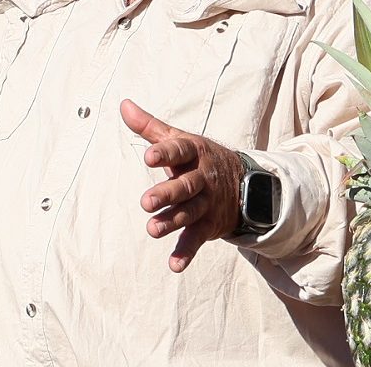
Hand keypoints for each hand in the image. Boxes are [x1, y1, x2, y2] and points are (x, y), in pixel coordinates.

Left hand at [121, 99, 244, 271]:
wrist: (247, 184)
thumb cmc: (199, 158)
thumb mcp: (180, 139)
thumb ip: (149, 126)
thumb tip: (123, 104)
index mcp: (194, 153)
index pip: (179, 151)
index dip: (164, 153)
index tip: (148, 157)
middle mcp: (203, 179)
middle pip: (186, 186)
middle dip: (168, 194)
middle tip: (146, 202)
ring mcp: (207, 203)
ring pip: (190, 213)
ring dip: (172, 222)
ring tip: (152, 230)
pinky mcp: (209, 225)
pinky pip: (197, 240)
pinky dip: (187, 253)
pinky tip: (174, 265)